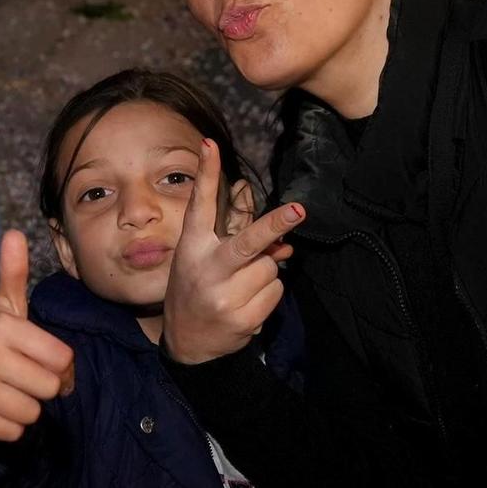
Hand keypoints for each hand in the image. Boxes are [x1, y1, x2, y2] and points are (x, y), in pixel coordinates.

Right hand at [0, 231, 74, 440]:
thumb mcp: (2, 308)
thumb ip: (13, 273)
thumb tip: (13, 233)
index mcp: (1, 325)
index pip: (62, 358)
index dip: (59, 365)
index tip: (39, 360)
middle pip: (49, 388)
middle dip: (41, 388)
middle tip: (21, 378)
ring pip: (32, 413)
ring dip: (24, 408)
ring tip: (6, 392)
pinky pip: (12, 433)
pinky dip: (8, 427)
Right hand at [160, 140, 301, 363]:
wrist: (188, 343)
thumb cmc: (196, 289)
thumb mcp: (202, 258)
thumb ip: (235, 238)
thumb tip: (281, 235)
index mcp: (191, 249)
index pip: (199, 206)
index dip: (206, 174)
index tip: (210, 145)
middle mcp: (206, 271)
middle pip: (247, 242)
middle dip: (274, 226)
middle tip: (298, 211)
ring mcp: (223, 297)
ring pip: (270, 266)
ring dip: (265, 272)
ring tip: (242, 286)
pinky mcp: (242, 319)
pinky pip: (276, 291)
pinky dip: (268, 293)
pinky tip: (247, 303)